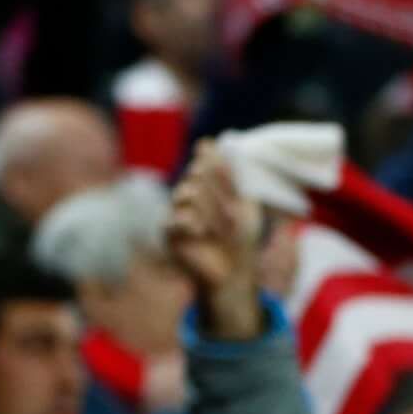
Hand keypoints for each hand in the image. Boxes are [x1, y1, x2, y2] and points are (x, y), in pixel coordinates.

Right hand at [166, 153, 265, 339]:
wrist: (235, 271)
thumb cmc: (241, 237)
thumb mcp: (243, 203)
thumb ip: (229, 175)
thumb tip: (209, 142)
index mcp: (206, 184)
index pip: (206, 160)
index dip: (220, 170)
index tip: (235, 191)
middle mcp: (189, 193)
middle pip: (198, 174)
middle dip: (221, 195)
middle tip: (231, 220)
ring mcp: (177, 212)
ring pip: (188, 192)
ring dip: (210, 211)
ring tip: (219, 229)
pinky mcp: (168, 233)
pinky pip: (176, 218)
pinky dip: (192, 224)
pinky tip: (201, 233)